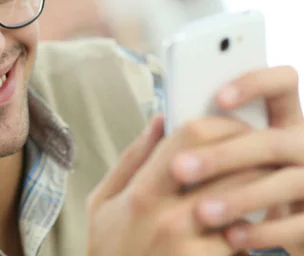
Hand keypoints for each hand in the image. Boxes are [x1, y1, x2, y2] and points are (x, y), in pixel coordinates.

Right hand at [87, 114, 257, 255]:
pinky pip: (245, 242)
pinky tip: (238, 230)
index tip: (234, 125)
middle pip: (233, 168)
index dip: (222, 124)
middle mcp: (168, 218)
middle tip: (258, 156)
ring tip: (252, 191)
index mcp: (142, 192)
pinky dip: (248, 232)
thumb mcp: (103, 202)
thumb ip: (132, 159)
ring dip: (256, 193)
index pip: (193, 136)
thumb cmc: (110, 250)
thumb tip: (159, 119)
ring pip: (246, 204)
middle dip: (253, 158)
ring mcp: (192, 248)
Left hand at [170, 66, 303, 253]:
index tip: (218, 98)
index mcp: (278, 121)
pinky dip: (264, 232)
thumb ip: (189, 141)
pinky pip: (299, 224)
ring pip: (286, 181)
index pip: (282, 84)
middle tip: (180, 169)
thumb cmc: (224, 190)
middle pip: (271, 141)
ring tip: (201, 212)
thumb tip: (159, 120)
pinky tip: (231, 238)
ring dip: (241, 197)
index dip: (256, 84)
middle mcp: (300, 146)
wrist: (257, 237)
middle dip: (224, 156)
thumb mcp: (210, 162)